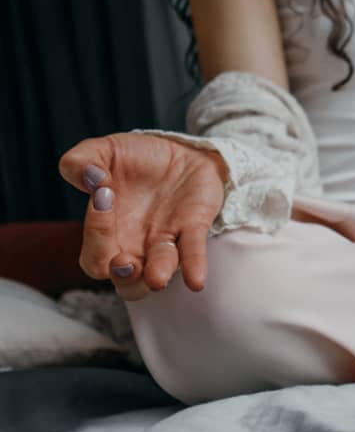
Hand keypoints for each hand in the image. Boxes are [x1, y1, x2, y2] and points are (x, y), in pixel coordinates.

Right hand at [58, 133, 227, 300]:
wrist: (180, 150)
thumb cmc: (135, 159)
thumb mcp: (103, 152)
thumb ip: (81, 161)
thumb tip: (89, 176)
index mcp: (108, 235)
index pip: (95, 255)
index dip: (96, 234)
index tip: (103, 194)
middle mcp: (135, 247)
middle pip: (123, 279)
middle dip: (122, 275)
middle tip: (123, 262)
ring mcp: (165, 241)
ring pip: (158, 273)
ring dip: (157, 275)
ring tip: (156, 277)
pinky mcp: (194, 229)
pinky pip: (193, 254)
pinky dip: (194, 266)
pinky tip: (196, 281)